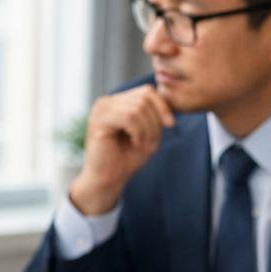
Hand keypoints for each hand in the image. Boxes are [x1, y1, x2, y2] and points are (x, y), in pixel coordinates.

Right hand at [68, 87, 176, 215]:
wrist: (107, 180)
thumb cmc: (126, 159)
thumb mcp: (148, 133)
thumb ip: (155, 116)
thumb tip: (169, 98)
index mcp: (117, 102)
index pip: (146, 91)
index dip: (162, 106)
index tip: (171, 124)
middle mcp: (106, 102)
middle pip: (143, 98)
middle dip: (154, 120)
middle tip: (152, 142)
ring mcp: (101, 110)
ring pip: (137, 107)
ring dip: (147, 129)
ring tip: (143, 145)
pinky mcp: (99, 121)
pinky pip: (128, 117)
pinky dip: (138, 132)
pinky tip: (135, 143)